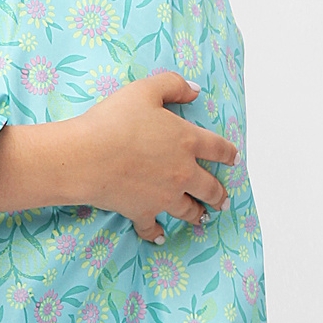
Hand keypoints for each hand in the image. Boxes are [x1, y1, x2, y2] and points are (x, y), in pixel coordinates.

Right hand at [67, 72, 235, 243]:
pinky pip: (153, 227)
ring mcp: (165, 196)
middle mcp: (183, 173)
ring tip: (202, 218)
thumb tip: (195, 90)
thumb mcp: (145, 90)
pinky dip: (156, 233)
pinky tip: (160, 237)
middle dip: (219, 194)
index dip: (229, 154)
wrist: (88, 157)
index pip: (217, 148)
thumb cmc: (115, 121)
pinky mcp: (143, 212)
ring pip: (189, 210)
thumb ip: (173, 85)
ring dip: (197, 215)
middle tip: (223, 200)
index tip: (234, 159)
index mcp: (187, 141)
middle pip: (209, 187)